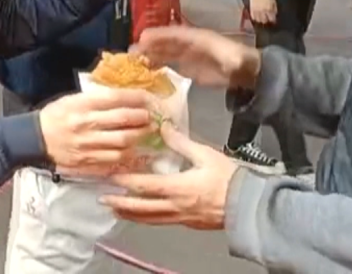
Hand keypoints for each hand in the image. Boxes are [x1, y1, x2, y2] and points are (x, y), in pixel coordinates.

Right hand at [38, 89, 156, 177]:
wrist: (35, 139)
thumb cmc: (55, 116)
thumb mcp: (72, 99)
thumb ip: (97, 99)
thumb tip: (125, 98)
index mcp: (82, 105)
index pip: (116, 98)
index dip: (136, 97)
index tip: (149, 98)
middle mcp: (86, 125)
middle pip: (123, 121)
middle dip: (143, 118)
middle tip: (152, 117)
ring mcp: (88, 146)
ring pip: (123, 143)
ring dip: (139, 138)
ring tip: (147, 133)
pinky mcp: (88, 163)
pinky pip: (115, 161)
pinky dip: (128, 156)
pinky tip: (135, 151)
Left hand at [101, 125, 238, 229]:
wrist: (249, 205)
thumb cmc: (228, 178)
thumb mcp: (205, 155)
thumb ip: (181, 143)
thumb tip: (163, 127)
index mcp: (177, 187)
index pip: (144, 186)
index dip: (125, 182)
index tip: (111, 177)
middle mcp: (175, 206)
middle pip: (141, 208)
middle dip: (120, 204)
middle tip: (102, 200)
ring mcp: (181, 217)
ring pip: (150, 219)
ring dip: (131, 215)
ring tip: (116, 210)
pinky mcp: (188, 223)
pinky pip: (162, 222)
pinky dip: (148, 219)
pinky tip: (143, 215)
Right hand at [132, 26, 259, 89]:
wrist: (246, 72)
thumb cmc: (240, 62)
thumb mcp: (235, 59)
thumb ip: (231, 59)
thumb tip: (232, 62)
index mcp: (197, 37)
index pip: (174, 33)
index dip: (159, 35)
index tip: (142, 38)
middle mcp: (188, 43)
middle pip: (164, 41)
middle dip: (147, 45)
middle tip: (130, 52)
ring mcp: (186, 55)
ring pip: (162, 51)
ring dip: (148, 54)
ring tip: (132, 61)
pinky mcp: (186, 67)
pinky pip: (166, 63)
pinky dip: (155, 64)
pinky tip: (144, 69)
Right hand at [249, 0, 276, 23]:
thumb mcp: (273, 1)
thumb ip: (274, 9)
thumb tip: (274, 15)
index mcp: (269, 8)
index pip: (271, 19)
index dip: (273, 20)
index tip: (273, 20)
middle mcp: (262, 10)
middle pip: (264, 21)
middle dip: (267, 21)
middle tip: (267, 19)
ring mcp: (256, 10)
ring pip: (258, 20)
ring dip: (261, 20)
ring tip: (262, 18)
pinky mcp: (251, 9)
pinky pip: (253, 17)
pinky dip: (255, 18)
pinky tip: (257, 17)